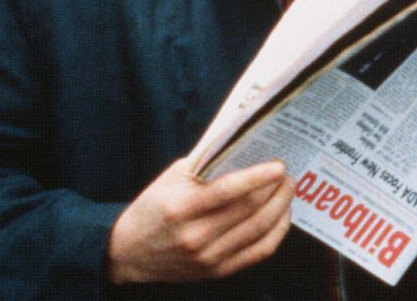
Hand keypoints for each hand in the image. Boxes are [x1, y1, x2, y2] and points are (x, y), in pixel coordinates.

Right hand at [107, 156, 293, 283]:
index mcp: (181, 208)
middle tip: (288, 173)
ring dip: (281, 207)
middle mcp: (195, 236)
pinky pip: (258, 252)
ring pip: (259, 231)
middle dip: (276, 189)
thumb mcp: (171, 179)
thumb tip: (244, 144)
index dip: (257, 177)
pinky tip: (281, 215)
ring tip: (288, 190)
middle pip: (249, 211)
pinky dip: (277, 232)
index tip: (279, 165)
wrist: (128, 253)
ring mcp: (207, 258)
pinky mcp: (216, 271)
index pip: (227, 191)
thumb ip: (205, 163)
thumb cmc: (153, 207)